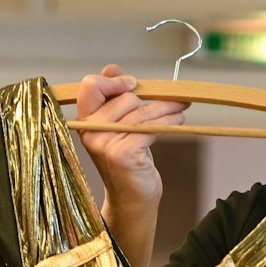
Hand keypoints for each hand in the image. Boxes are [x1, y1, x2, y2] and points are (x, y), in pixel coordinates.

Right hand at [77, 63, 189, 216]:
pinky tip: (179, 119)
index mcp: (84, 121)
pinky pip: (150, 127)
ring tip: (181, 107)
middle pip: (125, 98)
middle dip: (151, 100)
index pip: (90, 86)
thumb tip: (112, 68)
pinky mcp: (123, 154)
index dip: (112, 81)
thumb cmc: (128, 160)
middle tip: (169, 102)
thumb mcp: (118, 126)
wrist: (133, 198)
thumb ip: (114, 98)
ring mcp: (105, 144)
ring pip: (141, 112)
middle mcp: (90, 132)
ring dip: (166, 107)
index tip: (133, 83)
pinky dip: (168, 120)